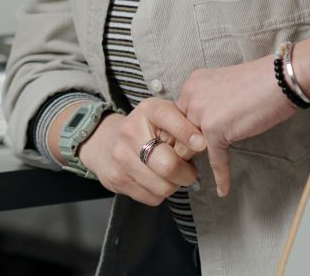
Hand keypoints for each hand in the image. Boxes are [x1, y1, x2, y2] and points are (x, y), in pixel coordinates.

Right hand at [75, 100, 208, 206]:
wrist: (105, 143)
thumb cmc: (145, 131)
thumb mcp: (164, 118)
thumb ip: (185, 126)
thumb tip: (204, 144)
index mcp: (147, 111)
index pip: (169, 118)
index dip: (189, 134)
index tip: (201, 144)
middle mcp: (130, 132)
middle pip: (169, 165)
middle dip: (186, 172)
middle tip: (188, 169)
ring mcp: (121, 157)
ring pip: (163, 187)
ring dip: (174, 185)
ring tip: (170, 174)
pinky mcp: (117, 179)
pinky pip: (153, 198)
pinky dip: (160, 193)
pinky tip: (155, 180)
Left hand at [175, 55, 298, 196]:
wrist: (278, 80)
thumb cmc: (260, 81)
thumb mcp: (224, 85)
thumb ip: (210, 101)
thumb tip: (209, 121)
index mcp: (193, 83)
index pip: (178, 113)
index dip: (184, 130)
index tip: (188, 143)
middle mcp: (191, 96)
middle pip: (179, 131)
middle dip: (186, 146)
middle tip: (191, 160)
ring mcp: (201, 113)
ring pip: (191, 146)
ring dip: (199, 159)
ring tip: (200, 172)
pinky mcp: (215, 130)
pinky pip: (215, 159)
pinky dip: (221, 176)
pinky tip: (222, 189)